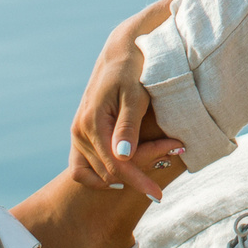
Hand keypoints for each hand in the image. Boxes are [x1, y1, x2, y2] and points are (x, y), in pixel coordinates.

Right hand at [69, 28, 186, 199]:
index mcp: (91, 123)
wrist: (121, 52)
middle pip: (107, 172)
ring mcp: (78, 134)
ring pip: (94, 173)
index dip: (137, 181)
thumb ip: (128, 126)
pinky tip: (124, 170)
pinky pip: (85, 167)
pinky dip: (103, 173)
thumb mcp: (136, 95)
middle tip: (169, 160)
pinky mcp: (82, 134)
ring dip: (120, 176)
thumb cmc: (133, 70)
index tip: (158, 194)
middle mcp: (79, 132)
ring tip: (147, 172)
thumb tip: (122, 157)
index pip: (115, 165)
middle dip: (137, 174)